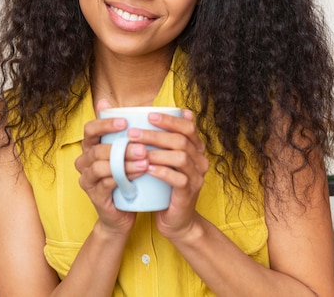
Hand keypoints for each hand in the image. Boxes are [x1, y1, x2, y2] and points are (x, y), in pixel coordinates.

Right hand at [74, 99, 146, 234]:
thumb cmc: (125, 176)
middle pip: (97, 149)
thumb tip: (112, 101)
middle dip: (122, 147)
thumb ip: (122, 130)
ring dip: (125, 162)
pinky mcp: (95, 196)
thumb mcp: (124, 152)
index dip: (105, 124)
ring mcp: (87, 179)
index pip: (90, 130)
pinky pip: (107, 183)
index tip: (126, 122)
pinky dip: (124, 177)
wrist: (123, 213)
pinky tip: (140, 173)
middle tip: (143, 147)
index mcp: (90, 147)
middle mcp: (84, 162)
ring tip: (145, 161)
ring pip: (102, 166)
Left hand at [128, 110, 208, 239]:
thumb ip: (161, 141)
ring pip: (180, 157)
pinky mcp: (189, 193)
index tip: (148, 115)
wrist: (176, 220)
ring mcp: (197, 177)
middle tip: (133, 133)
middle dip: (155, 134)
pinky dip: (162, 172)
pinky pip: (178, 179)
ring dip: (156, 152)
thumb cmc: (166, 186)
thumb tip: (147, 113)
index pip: (188, 127)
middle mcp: (200, 161)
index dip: (169, 120)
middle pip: (181, 140)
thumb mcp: (165, 160)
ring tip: (136, 150)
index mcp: (196, 149)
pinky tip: (147, 169)